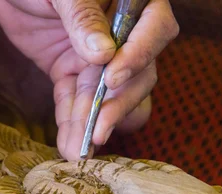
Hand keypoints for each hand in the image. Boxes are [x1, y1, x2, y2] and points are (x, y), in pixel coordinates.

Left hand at [0, 0, 178, 159]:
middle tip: (99, 131)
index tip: (113, 77)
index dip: (140, 55)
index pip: (154, 28)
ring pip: (103, 94)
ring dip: (91, 123)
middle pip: (136, 72)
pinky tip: (67, 142)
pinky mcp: (70, 70)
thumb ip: (82, 17)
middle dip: (117, 105)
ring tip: (77, 150)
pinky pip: (74, 99)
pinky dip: (70, 121)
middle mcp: (120, 32)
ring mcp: (95, 55)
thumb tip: (104, 55)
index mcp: (129, 0)